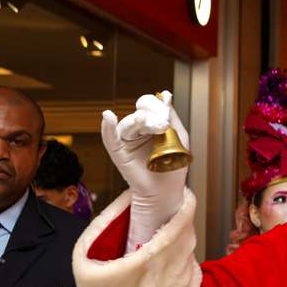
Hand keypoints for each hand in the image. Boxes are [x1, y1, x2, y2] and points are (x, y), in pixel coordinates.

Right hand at [100, 92, 188, 249]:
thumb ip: (171, 116)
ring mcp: (126, 140)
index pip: (149, 106)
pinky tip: (108, 117)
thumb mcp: (178, 137)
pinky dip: (108, 127)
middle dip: (152, 116)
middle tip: (163, 126)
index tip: (166, 113)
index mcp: (151, 124)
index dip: (157, 106)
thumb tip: (165, 95)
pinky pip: (110, 137)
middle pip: (139, 113)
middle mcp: (137, 130)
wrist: (165, 190)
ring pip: (129, 124)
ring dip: (141, 122)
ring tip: (155, 128)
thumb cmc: (173, 165)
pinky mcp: (118, 151)